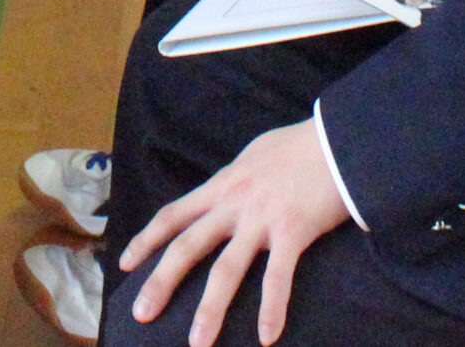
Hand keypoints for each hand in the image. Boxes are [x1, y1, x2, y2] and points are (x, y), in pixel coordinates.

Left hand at [118, 121, 351, 346]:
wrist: (338, 138)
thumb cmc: (301, 146)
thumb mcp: (256, 157)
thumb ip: (239, 178)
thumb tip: (231, 189)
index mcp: (223, 185)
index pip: (174, 214)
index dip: (147, 240)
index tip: (126, 264)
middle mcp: (234, 203)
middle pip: (188, 246)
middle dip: (161, 282)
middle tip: (140, 314)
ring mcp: (261, 219)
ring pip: (226, 269)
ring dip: (210, 309)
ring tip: (197, 342)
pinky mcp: (292, 231)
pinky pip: (278, 277)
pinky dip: (272, 309)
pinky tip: (266, 337)